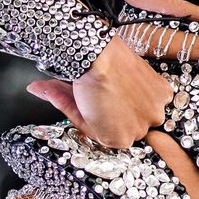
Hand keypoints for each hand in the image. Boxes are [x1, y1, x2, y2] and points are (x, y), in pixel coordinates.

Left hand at [26, 35, 173, 147]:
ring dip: (140, 99)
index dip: (110, 119)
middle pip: (133, 123)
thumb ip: (66, 106)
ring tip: (122, 83)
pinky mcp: (163, 94)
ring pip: (147, 109)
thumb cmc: (85, 81)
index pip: (117, 134)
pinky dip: (151, 88)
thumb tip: (35, 90)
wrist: (101, 58)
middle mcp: (139, 132)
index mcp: (118, 141)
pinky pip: (159, 95)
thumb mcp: (74, 104)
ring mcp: (153, 114)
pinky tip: (135, 79)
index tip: (105, 106)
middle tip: (113, 92)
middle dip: (124, 110)